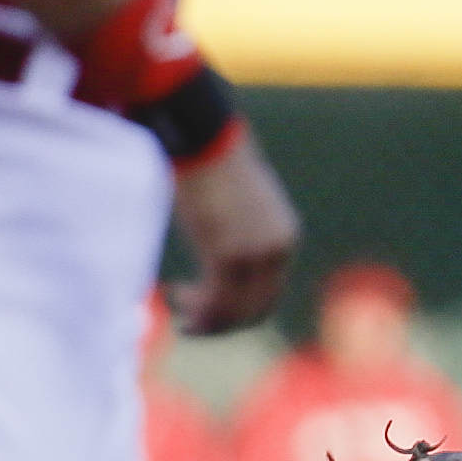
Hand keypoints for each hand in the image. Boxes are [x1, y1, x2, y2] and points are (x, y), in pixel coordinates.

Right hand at [167, 128, 298, 333]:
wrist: (204, 136)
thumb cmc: (211, 161)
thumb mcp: (237, 202)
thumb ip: (240, 228)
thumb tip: (220, 243)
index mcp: (285, 237)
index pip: (270, 293)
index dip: (240, 310)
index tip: (209, 308)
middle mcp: (277, 250)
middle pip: (256, 308)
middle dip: (223, 323)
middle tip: (190, 324)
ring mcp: (255, 255)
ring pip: (236, 310)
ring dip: (208, 320)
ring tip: (181, 316)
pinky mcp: (229, 254)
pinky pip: (218, 300)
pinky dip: (199, 310)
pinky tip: (176, 296)